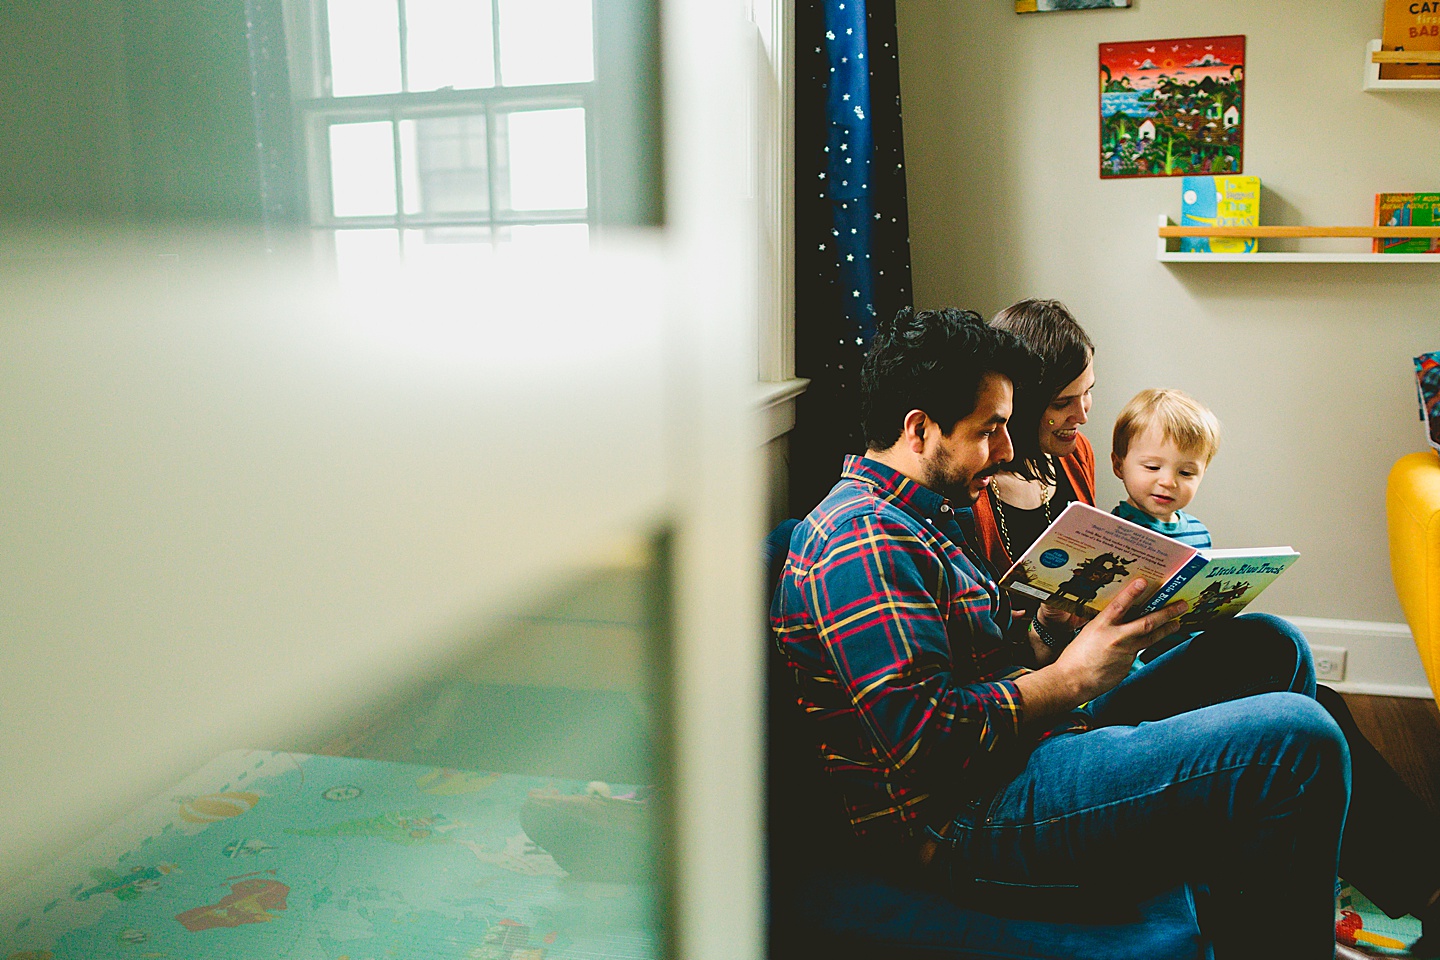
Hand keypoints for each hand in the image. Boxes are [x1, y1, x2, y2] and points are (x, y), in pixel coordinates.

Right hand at [1014, 578, 1185, 718]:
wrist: (1072, 681)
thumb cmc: (1075, 656)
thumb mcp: (1088, 632)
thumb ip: (1105, 624)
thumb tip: (1120, 616)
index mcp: (1100, 626)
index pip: (1119, 605)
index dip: (1132, 592)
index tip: (1143, 582)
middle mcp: (1115, 638)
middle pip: (1147, 623)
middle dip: (1167, 613)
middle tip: (1181, 605)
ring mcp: (1124, 653)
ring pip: (1151, 639)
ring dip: (1167, 629)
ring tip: (1178, 623)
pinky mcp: (1127, 665)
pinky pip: (1138, 652)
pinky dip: (1142, 646)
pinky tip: (1145, 643)